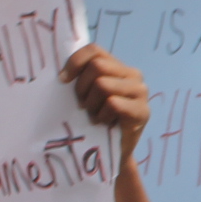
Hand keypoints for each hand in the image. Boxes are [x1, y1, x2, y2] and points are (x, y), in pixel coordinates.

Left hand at [62, 44, 149, 162]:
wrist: (110, 151)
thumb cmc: (92, 120)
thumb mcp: (84, 94)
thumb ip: (78, 77)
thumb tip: (57, 71)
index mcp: (116, 67)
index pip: (94, 50)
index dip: (75, 62)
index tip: (62, 80)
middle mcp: (132, 75)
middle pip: (97, 67)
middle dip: (82, 87)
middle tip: (82, 106)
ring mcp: (140, 92)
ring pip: (103, 85)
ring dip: (91, 104)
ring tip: (94, 116)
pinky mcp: (143, 111)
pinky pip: (113, 103)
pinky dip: (101, 115)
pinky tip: (103, 123)